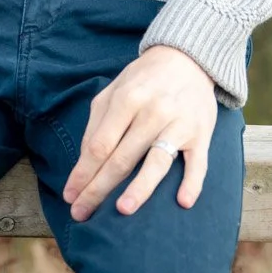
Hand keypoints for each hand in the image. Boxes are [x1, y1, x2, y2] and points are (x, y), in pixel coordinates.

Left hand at [62, 45, 217, 221]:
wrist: (187, 59)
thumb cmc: (143, 80)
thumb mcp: (114, 91)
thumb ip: (98, 124)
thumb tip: (85, 161)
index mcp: (126, 100)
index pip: (100, 145)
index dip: (83, 172)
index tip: (70, 196)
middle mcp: (152, 112)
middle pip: (122, 158)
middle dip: (99, 189)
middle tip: (82, 213)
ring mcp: (178, 124)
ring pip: (157, 161)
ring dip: (140, 188)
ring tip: (123, 210)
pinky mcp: (201, 134)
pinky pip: (198, 163)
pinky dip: (192, 182)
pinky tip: (183, 202)